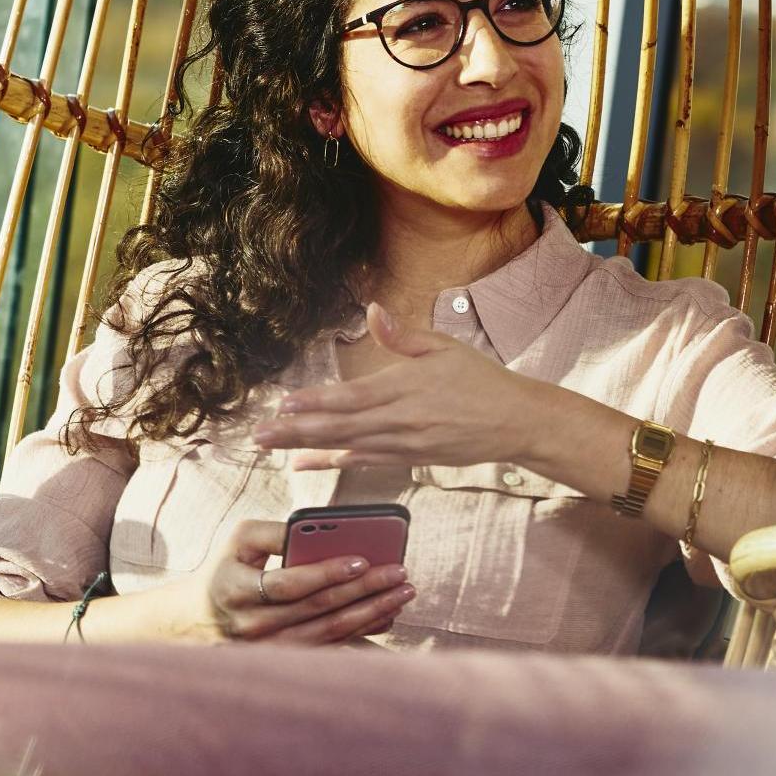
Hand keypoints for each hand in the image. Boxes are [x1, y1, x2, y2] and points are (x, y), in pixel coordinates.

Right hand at [132, 518, 412, 643]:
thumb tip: (318, 531)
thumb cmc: (227, 568)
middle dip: (364, 590)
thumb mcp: (239, 540)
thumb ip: (275, 532)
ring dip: (372, 612)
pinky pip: (332, 646)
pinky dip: (363, 631)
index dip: (327, 573)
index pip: (289, 584)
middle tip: (400, 573)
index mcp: (237, 590)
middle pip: (319, 609)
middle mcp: (253, 626)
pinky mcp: (286, 660)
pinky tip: (388, 614)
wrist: (199, 619)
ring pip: (331, 632)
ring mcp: (271, 649)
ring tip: (403, 592)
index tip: (362, 560)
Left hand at [249, 302, 561, 471]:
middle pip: (340, 427)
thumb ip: (403, 335)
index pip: (351, 397)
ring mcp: (404, 444)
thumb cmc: (481, 380)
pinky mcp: (410, 459)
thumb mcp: (444, 347)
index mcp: (405, 387)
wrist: (516, 421)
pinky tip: (307, 464)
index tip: (283, 403)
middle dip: (296, 431)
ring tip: (273, 449)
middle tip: (259, 435)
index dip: (315, 402)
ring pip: (347, 448)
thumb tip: (373, 310)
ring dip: (307, 448)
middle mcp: (400, 420)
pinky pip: (365, 463)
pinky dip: (335, 463)